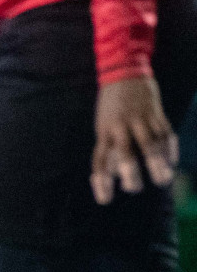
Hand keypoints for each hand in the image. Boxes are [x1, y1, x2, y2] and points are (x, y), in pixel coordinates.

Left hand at [91, 74, 177, 204]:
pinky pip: (165, 133)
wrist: (124, 72)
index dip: (102, 180)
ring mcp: (140, 119)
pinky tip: (172, 162)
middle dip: (130, 171)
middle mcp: (120, 126)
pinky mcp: (156, 113)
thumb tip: (109, 174)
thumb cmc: (111, 105)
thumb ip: (109, 148)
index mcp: (104, 130)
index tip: (105, 199)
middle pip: (125, 151)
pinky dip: (169, 148)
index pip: (100, 159)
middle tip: (134, 188)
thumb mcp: (103, 125)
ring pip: (149, 144)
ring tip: (162, 180)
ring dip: (156, 163)